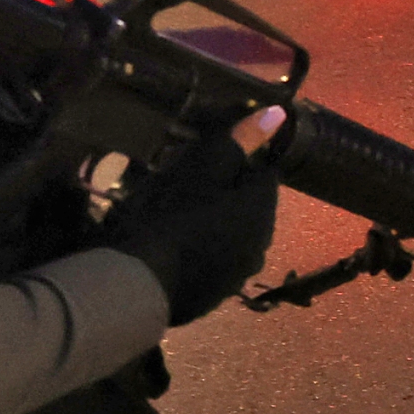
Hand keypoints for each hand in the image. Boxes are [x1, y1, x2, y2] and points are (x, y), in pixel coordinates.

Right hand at [105, 105, 284, 325]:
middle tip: (189, 184)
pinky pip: (215, 263)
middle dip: (228, 194)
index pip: (265, 175)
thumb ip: (241, 140)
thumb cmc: (170, 216)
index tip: (210, 158)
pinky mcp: (213, 299)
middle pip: (251, 207)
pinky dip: (202, 252)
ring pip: (233, 236)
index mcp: (262, 213)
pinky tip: (173, 247)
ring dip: (215, 224)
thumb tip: (278, 114)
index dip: (240, 161)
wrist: (134, 286)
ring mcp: (237, 278)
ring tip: (176, 214)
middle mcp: (260, 247)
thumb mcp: (202, 167)